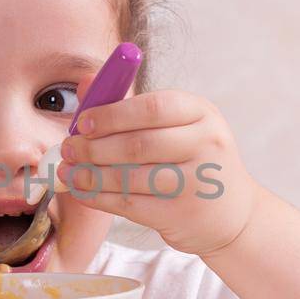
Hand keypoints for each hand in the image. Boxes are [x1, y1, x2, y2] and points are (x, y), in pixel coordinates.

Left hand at [57, 86, 256, 258]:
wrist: (231, 213)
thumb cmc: (192, 160)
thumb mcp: (177, 125)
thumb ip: (131, 105)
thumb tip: (84, 84)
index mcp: (202, 113)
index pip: (153, 107)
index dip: (112, 114)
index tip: (83, 121)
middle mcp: (205, 145)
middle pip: (138, 144)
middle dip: (94, 147)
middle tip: (68, 148)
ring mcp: (196, 182)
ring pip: (130, 177)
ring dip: (91, 175)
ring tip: (69, 171)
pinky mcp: (181, 214)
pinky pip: (129, 204)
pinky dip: (99, 197)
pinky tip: (82, 191)